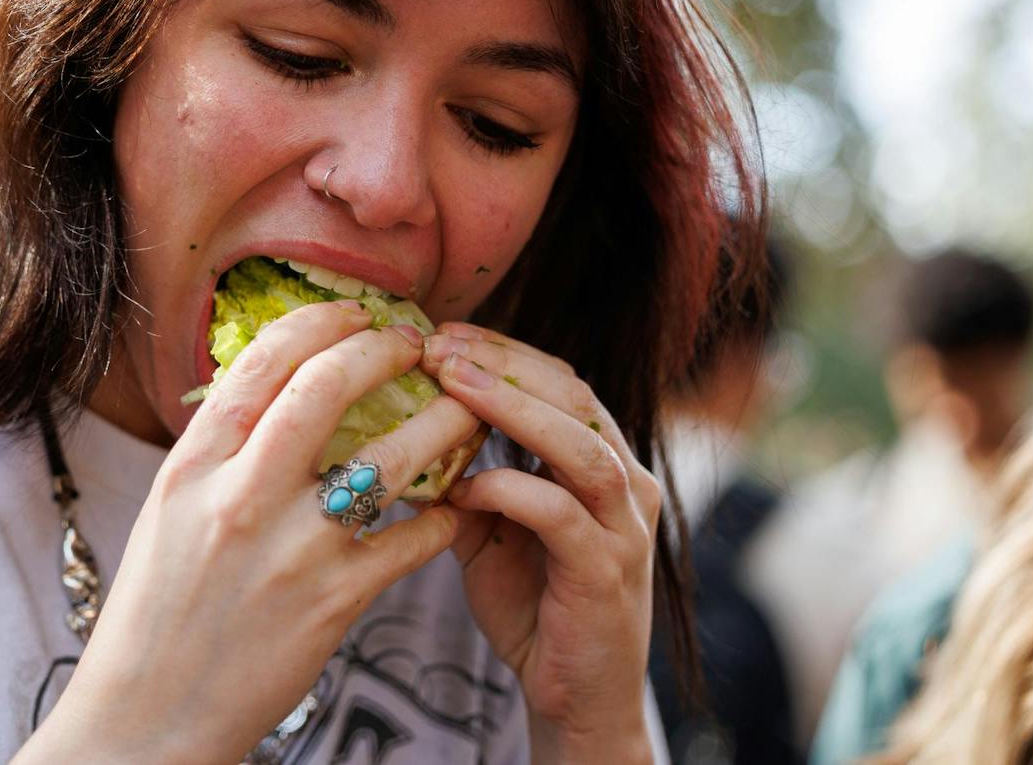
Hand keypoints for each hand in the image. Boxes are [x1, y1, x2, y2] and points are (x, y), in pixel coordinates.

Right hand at [23, 300, 481, 764]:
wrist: (149, 716)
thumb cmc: (160, 608)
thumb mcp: (170, 506)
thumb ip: (223, 446)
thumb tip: (281, 377)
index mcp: (194, 465)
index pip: (265, 360)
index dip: (323, 321)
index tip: (359, 312)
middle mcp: (241, 497)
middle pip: (328, 387)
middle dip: (386, 350)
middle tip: (418, 344)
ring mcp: (292, 551)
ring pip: (392, 458)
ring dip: (441, 422)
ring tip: (463, 410)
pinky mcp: (335, 603)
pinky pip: (413, 539)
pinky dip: (443, 514)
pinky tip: (451, 505)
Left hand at [421, 323, 662, 764]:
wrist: (575, 698)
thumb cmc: (534, 605)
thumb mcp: (491, 529)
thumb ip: (467, 476)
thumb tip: (406, 425)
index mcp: (603, 461)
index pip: (560, 381)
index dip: (502, 351)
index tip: (442, 334)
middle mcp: (625, 483)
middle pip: (574, 394)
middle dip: (503, 363)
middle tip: (439, 345)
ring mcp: (624, 526)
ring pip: (580, 444)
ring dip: (512, 407)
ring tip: (452, 381)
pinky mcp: (607, 572)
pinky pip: (561, 513)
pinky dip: (510, 489)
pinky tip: (465, 484)